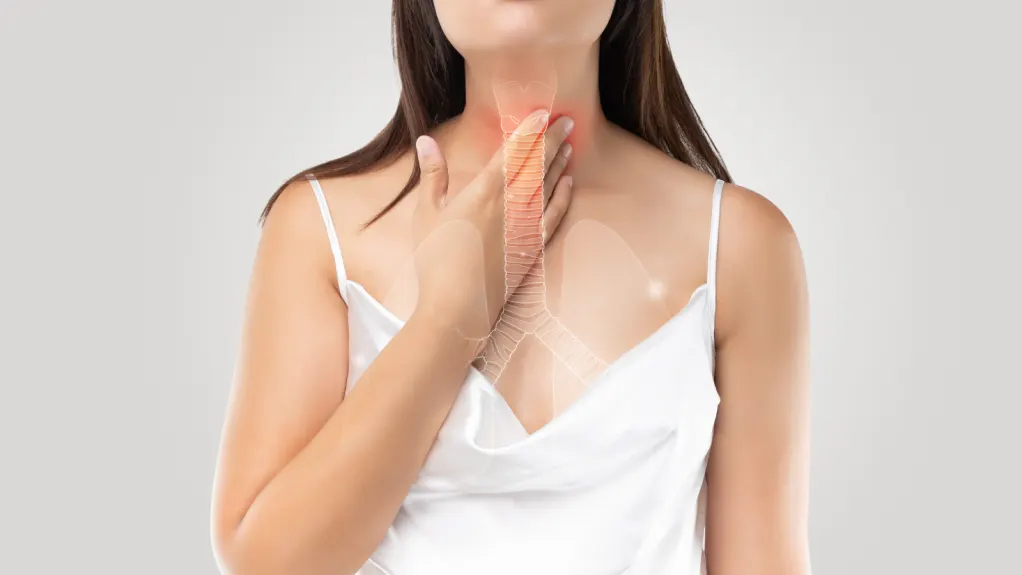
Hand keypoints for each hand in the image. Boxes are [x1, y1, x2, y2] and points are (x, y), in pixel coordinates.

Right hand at [412, 108, 574, 342]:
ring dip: (560, 163)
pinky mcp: (532, 248)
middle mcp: (510, 205)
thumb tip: (426, 140)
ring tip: (570, 144)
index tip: (543, 114)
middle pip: (537, 165)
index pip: (513, 152)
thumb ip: (433, 175)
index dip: (530, 131)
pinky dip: (563, 197)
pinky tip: (569, 183)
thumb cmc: (436, 260)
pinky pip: (554, 215)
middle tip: (567, 120)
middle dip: (553, 140)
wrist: (457, 307)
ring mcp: (525, 227)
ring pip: (549, 187)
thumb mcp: (426, 213)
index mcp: (483, 192)